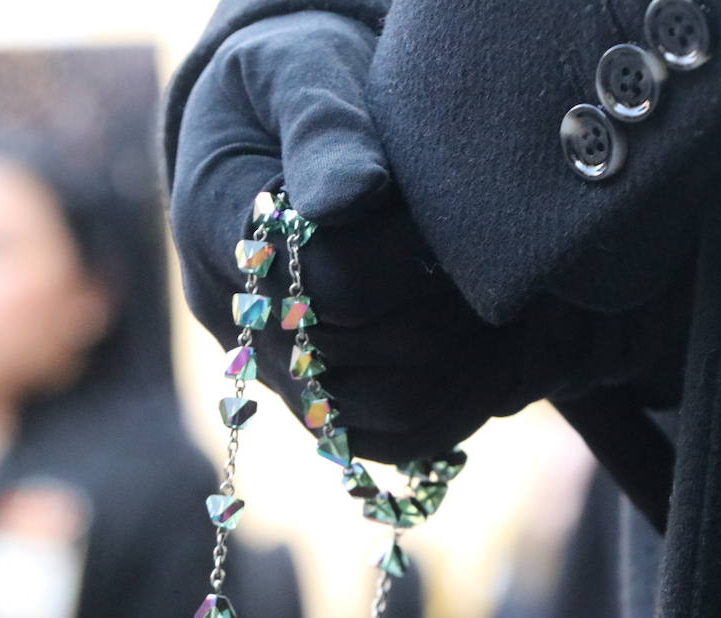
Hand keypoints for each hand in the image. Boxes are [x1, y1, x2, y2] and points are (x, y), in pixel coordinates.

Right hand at [169, 12, 638, 460]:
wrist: (281, 125)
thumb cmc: (296, 85)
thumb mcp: (298, 73)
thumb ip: (322, 128)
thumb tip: (348, 200)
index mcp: (217, 233)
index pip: (328, 286)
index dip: (405, 258)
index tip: (438, 211)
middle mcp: (238, 318)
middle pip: (359, 363)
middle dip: (443, 313)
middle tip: (492, 261)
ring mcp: (279, 367)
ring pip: (381, 418)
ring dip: (463, 371)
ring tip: (504, 306)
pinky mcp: (321, 397)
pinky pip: (395, 441)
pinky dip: (459, 407)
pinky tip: (495, 350)